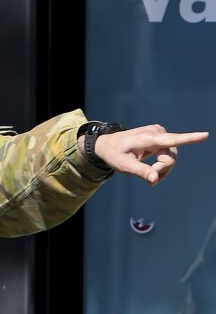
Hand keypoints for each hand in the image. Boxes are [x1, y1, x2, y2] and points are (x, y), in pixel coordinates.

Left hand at [87, 124, 208, 184]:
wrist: (107, 145)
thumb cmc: (114, 154)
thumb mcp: (124, 166)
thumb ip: (140, 172)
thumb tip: (154, 180)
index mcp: (147, 138)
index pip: (172, 139)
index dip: (190, 138)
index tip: (205, 135)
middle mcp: (156, 133)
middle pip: (171, 157)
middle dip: (162, 170)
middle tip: (149, 180)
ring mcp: (159, 133)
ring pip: (171, 157)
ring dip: (162, 169)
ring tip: (149, 176)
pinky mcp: (161, 137)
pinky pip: (168, 154)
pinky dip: (162, 165)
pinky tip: (152, 171)